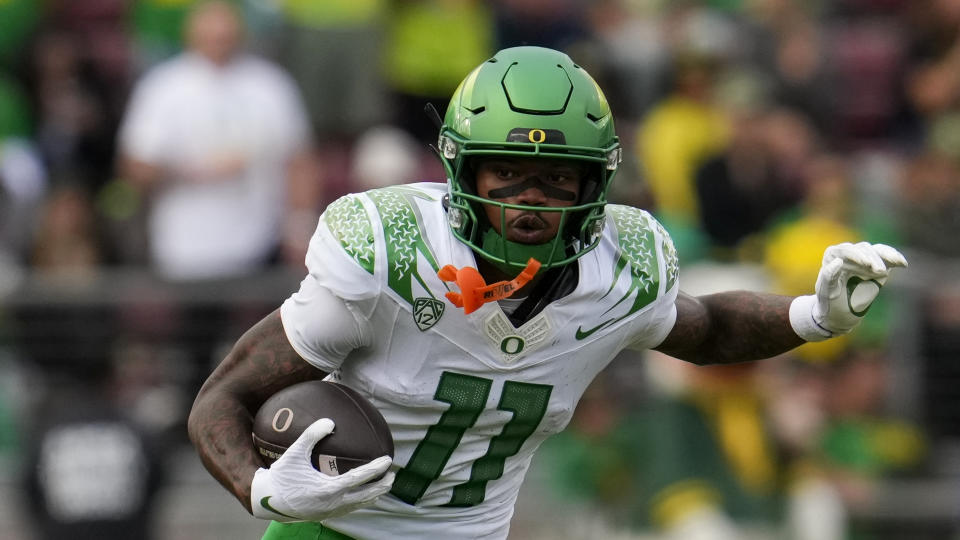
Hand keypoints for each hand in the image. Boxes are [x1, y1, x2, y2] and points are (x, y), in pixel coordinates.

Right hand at [250, 418, 393, 521]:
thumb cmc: (281, 476)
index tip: (388, 460)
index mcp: (328, 489)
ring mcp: (331, 511)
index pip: (360, 478)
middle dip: (382, 486)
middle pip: (366, 496)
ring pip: (359, 504)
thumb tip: (330, 421)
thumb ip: (312, 435)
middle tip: (393, 475)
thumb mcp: (294, 453)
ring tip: (384, 486)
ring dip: (374, 495)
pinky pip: (350, 509)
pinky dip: (361, 501)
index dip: (376, 469)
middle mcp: (333, 503)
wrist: (267, 502)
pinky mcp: (326, 515)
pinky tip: (364, 495)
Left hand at [790, 242, 906, 340]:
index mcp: (833, 256)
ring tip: (896, 263)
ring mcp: (863, 259)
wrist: (838, 314)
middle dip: (873, 259)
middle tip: (880, 272)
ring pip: (876, 250)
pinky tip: (902, 264)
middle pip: (863, 249)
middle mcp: (848, 254)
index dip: (857, 255)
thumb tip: (838, 261)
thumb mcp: (826, 292)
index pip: (846, 251)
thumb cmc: (829, 302)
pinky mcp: (876, 266)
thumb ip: (828, 276)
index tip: (866, 264)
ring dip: (886, 256)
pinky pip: (886, 257)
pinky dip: (894, 258)